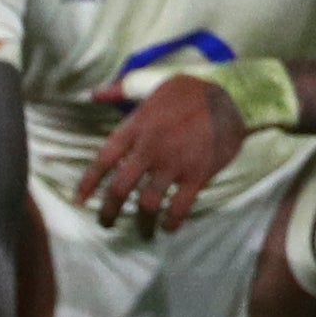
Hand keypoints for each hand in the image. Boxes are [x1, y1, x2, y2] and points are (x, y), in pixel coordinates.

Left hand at [77, 71, 245, 235]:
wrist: (235, 97)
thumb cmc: (194, 90)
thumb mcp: (155, 83)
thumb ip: (123, 90)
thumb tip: (95, 94)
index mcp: (137, 126)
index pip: (104, 158)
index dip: (89, 182)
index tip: (80, 199)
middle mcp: (150, 148)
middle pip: (120, 188)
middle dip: (109, 211)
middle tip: (107, 223)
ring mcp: (174, 163)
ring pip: (148, 203)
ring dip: (142, 223)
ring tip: (143, 232)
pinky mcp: (197, 174)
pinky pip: (179, 206)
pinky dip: (172, 221)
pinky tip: (169, 227)